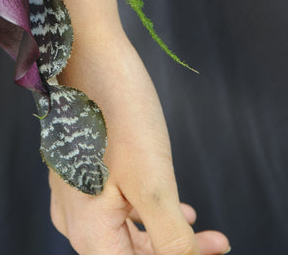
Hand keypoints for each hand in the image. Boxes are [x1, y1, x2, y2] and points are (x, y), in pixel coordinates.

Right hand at [49, 23, 230, 254]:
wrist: (87, 52)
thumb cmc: (118, 113)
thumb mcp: (154, 184)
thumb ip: (170, 239)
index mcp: (87, 229)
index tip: (213, 251)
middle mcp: (72, 216)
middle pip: (124, 254)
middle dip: (173, 251)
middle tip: (216, 241)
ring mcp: (71, 190)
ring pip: (119, 231)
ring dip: (159, 232)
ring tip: (194, 221)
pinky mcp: (76, 167)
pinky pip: (110, 206)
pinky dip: (141, 211)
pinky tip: (165, 201)